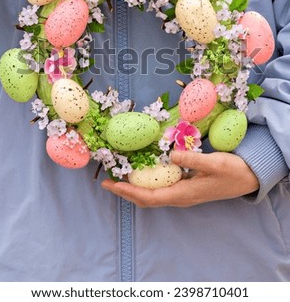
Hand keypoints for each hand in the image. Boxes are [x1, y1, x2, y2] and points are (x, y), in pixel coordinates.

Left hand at [101, 151, 258, 207]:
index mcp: (183, 194)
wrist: (247, 178)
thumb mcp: (214, 163)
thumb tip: (171, 155)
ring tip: (118, 177)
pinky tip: (142, 172)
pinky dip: (146, 182)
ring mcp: (182, 193)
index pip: (149, 197)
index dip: (129, 192)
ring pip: (152, 194)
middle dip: (125, 192)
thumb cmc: (232, 171)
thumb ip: (193, 159)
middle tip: (106, 182)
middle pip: (146, 199)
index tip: (111, 185)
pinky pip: (160, 188)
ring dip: (134, 187)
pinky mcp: (185, 186)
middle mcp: (179, 197)